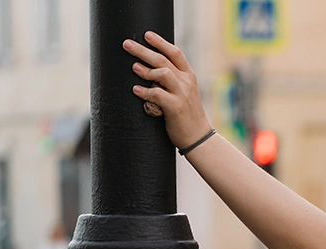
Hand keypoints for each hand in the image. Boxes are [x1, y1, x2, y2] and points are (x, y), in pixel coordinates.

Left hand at [124, 31, 211, 149]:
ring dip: (146, 70)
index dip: (160, 42)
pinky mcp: (176, 108)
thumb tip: (150, 68)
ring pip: (162, 73)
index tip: (146, 34)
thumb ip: (173, 79)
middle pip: (163, 60)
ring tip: (134, 68)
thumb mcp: (185, 92)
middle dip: (143, 50)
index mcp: (189, 76)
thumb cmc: (187, 114)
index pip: (175, 53)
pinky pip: (157, 94)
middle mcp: (187, 82)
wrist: (199, 136)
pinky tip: (136, 90)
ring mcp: (182, 94)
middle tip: (126, 44)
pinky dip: (145, 92)